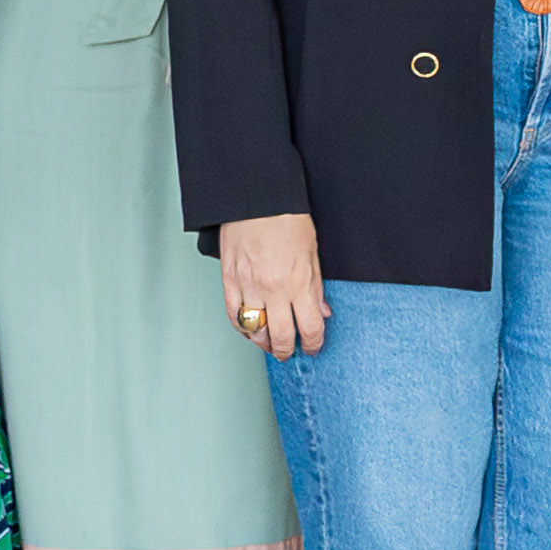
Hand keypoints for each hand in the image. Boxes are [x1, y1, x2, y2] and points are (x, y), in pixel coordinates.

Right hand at [219, 212, 330, 360]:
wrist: (257, 197)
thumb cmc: (287, 218)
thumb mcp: (313, 252)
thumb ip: (315, 286)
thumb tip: (321, 312)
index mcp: (298, 282)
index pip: (310, 328)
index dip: (313, 344)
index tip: (313, 347)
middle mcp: (273, 288)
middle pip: (281, 337)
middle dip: (286, 350)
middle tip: (288, 352)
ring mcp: (249, 285)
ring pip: (255, 330)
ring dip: (263, 342)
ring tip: (269, 343)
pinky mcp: (229, 279)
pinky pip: (233, 314)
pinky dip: (242, 326)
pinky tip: (250, 328)